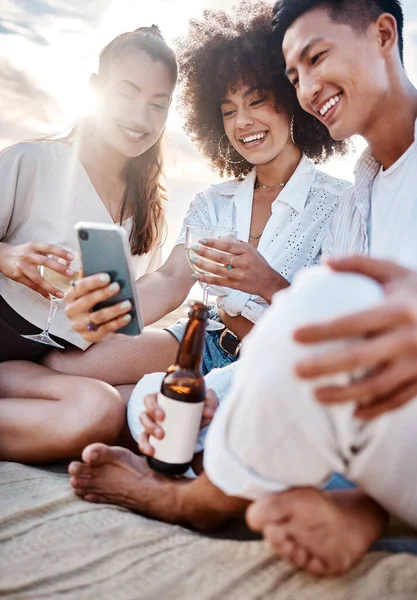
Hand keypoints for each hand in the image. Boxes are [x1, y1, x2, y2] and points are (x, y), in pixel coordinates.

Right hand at [0, 242, 73, 298]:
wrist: (1, 255)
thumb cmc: (21, 252)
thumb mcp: (33, 248)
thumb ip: (46, 253)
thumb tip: (66, 262)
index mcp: (33, 246)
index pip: (49, 247)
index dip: (61, 252)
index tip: (72, 257)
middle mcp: (28, 256)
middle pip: (45, 261)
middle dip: (59, 268)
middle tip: (70, 273)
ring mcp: (23, 267)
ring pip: (38, 278)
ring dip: (50, 287)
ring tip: (60, 294)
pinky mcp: (18, 276)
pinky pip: (32, 286)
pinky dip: (41, 292)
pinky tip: (49, 296)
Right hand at [64, 272, 131, 341]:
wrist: (99, 319)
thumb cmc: (98, 297)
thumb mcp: (93, 287)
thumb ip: (93, 274)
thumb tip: (93, 259)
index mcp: (70, 295)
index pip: (80, 287)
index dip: (93, 281)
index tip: (108, 277)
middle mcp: (71, 311)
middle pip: (88, 301)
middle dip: (103, 293)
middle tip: (118, 286)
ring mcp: (78, 326)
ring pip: (97, 317)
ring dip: (114, 310)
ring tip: (128, 303)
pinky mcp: (88, 338)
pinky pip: (104, 330)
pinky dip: (117, 323)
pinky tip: (128, 317)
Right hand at [138, 389, 218, 455]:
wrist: (203, 422)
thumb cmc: (201, 407)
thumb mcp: (206, 401)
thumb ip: (210, 401)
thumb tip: (209, 414)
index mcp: (162, 399)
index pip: (149, 399)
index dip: (152, 406)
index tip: (162, 416)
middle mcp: (154, 412)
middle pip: (144, 415)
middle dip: (150, 425)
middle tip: (162, 434)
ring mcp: (153, 425)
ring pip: (143, 430)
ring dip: (146, 438)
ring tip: (156, 446)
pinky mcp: (154, 439)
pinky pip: (144, 443)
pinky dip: (144, 447)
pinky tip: (150, 452)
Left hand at [191, 238, 288, 302]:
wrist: (268, 282)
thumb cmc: (259, 264)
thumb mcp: (251, 250)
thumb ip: (236, 244)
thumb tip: (220, 238)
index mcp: (246, 251)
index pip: (226, 245)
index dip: (213, 243)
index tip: (202, 240)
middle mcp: (243, 262)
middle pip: (220, 257)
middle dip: (205, 252)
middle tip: (194, 249)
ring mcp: (239, 274)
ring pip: (218, 269)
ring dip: (204, 265)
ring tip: (193, 260)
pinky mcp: (236, 285)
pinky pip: (218, 281)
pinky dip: (207, 279)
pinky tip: (198, 276)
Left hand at [294, 255, 416, 418]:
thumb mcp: (396, 270)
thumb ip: (361, 263)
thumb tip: (324, 263)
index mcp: (400, 309)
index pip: (355, 321)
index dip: (324, 330)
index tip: (294, 335)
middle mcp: (410, 338)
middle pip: (361, 357)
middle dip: (325, 366)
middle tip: (296, 371)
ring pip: (378, 386)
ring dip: (345, 395)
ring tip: (315, 396)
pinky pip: (398, 400)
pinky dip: (376, 409)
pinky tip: (353, 412)